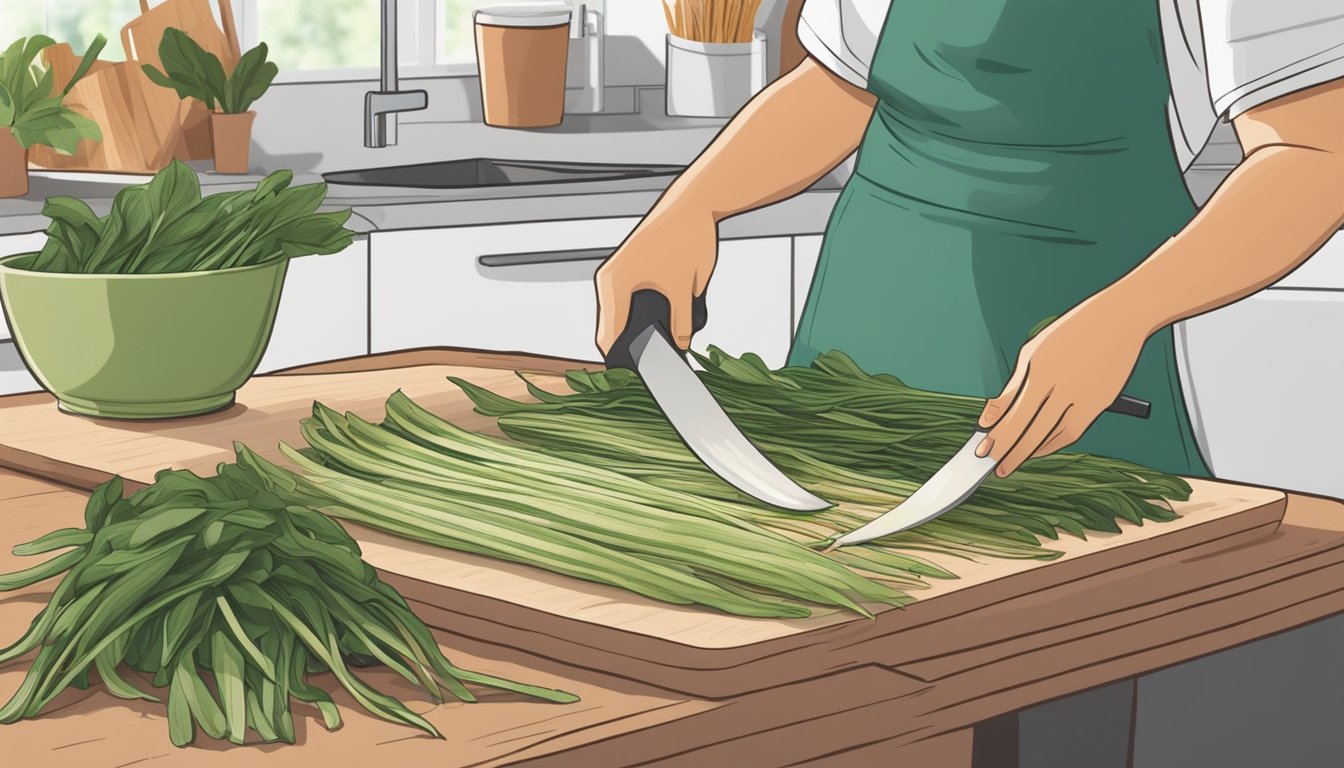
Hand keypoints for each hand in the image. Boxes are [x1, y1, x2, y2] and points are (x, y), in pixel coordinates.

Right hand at [595, 206, 718, 354]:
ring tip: (657, 346)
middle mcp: (609, 278)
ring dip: (632, 330)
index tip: (638, 376)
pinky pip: (627, 299)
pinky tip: (659, 322)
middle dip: (628, 347)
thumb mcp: (686, 289)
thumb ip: (682, 324)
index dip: (622, 359)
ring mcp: (618, 271)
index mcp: (613, 284)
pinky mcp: (631, 266)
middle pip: (610, 327)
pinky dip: (637, 313)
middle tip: (653, 366)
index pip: (607, 336)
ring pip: (618, 313)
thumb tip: (680, 346)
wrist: (695, 203)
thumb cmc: (685, 237)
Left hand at [975, 304, 1148, 476]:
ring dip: (1031, 452)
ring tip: (1011, 460)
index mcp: (1042, 371)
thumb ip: (1010, 389)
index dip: (999, 438)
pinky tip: (1037, 449)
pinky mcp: (1099, 405)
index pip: (1016, 415)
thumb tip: (989, 417)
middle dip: (1011, 453)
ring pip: (1054, 437)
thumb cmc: (1069, 334)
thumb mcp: (1032, 353)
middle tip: (994, 467)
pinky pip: (1072, 433)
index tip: (983, 452)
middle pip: (1033, 431)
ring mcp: (1084, 398)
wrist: (1118, 320)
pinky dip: (1053, 444)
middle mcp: (1064, 388)